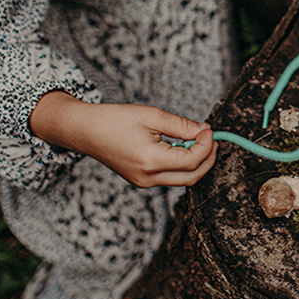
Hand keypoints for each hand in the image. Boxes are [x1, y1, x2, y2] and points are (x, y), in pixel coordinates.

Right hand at [29, 92, 216, 187]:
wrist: (86, 131)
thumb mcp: (152, 115)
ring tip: (198, 141)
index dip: (206, 144)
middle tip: (213, 139)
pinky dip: (182, 165)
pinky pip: (170, 178)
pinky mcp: (141, 181)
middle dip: (208, 159)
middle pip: (192, 177)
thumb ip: (181, 125)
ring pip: (182, 180)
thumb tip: (204, 130)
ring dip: (196, 163)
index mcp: (151, 161)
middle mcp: (148, 178)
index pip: (192, 160)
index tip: (209, 129)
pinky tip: (182, 147)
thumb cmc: (114, 119)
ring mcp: (143, 182)